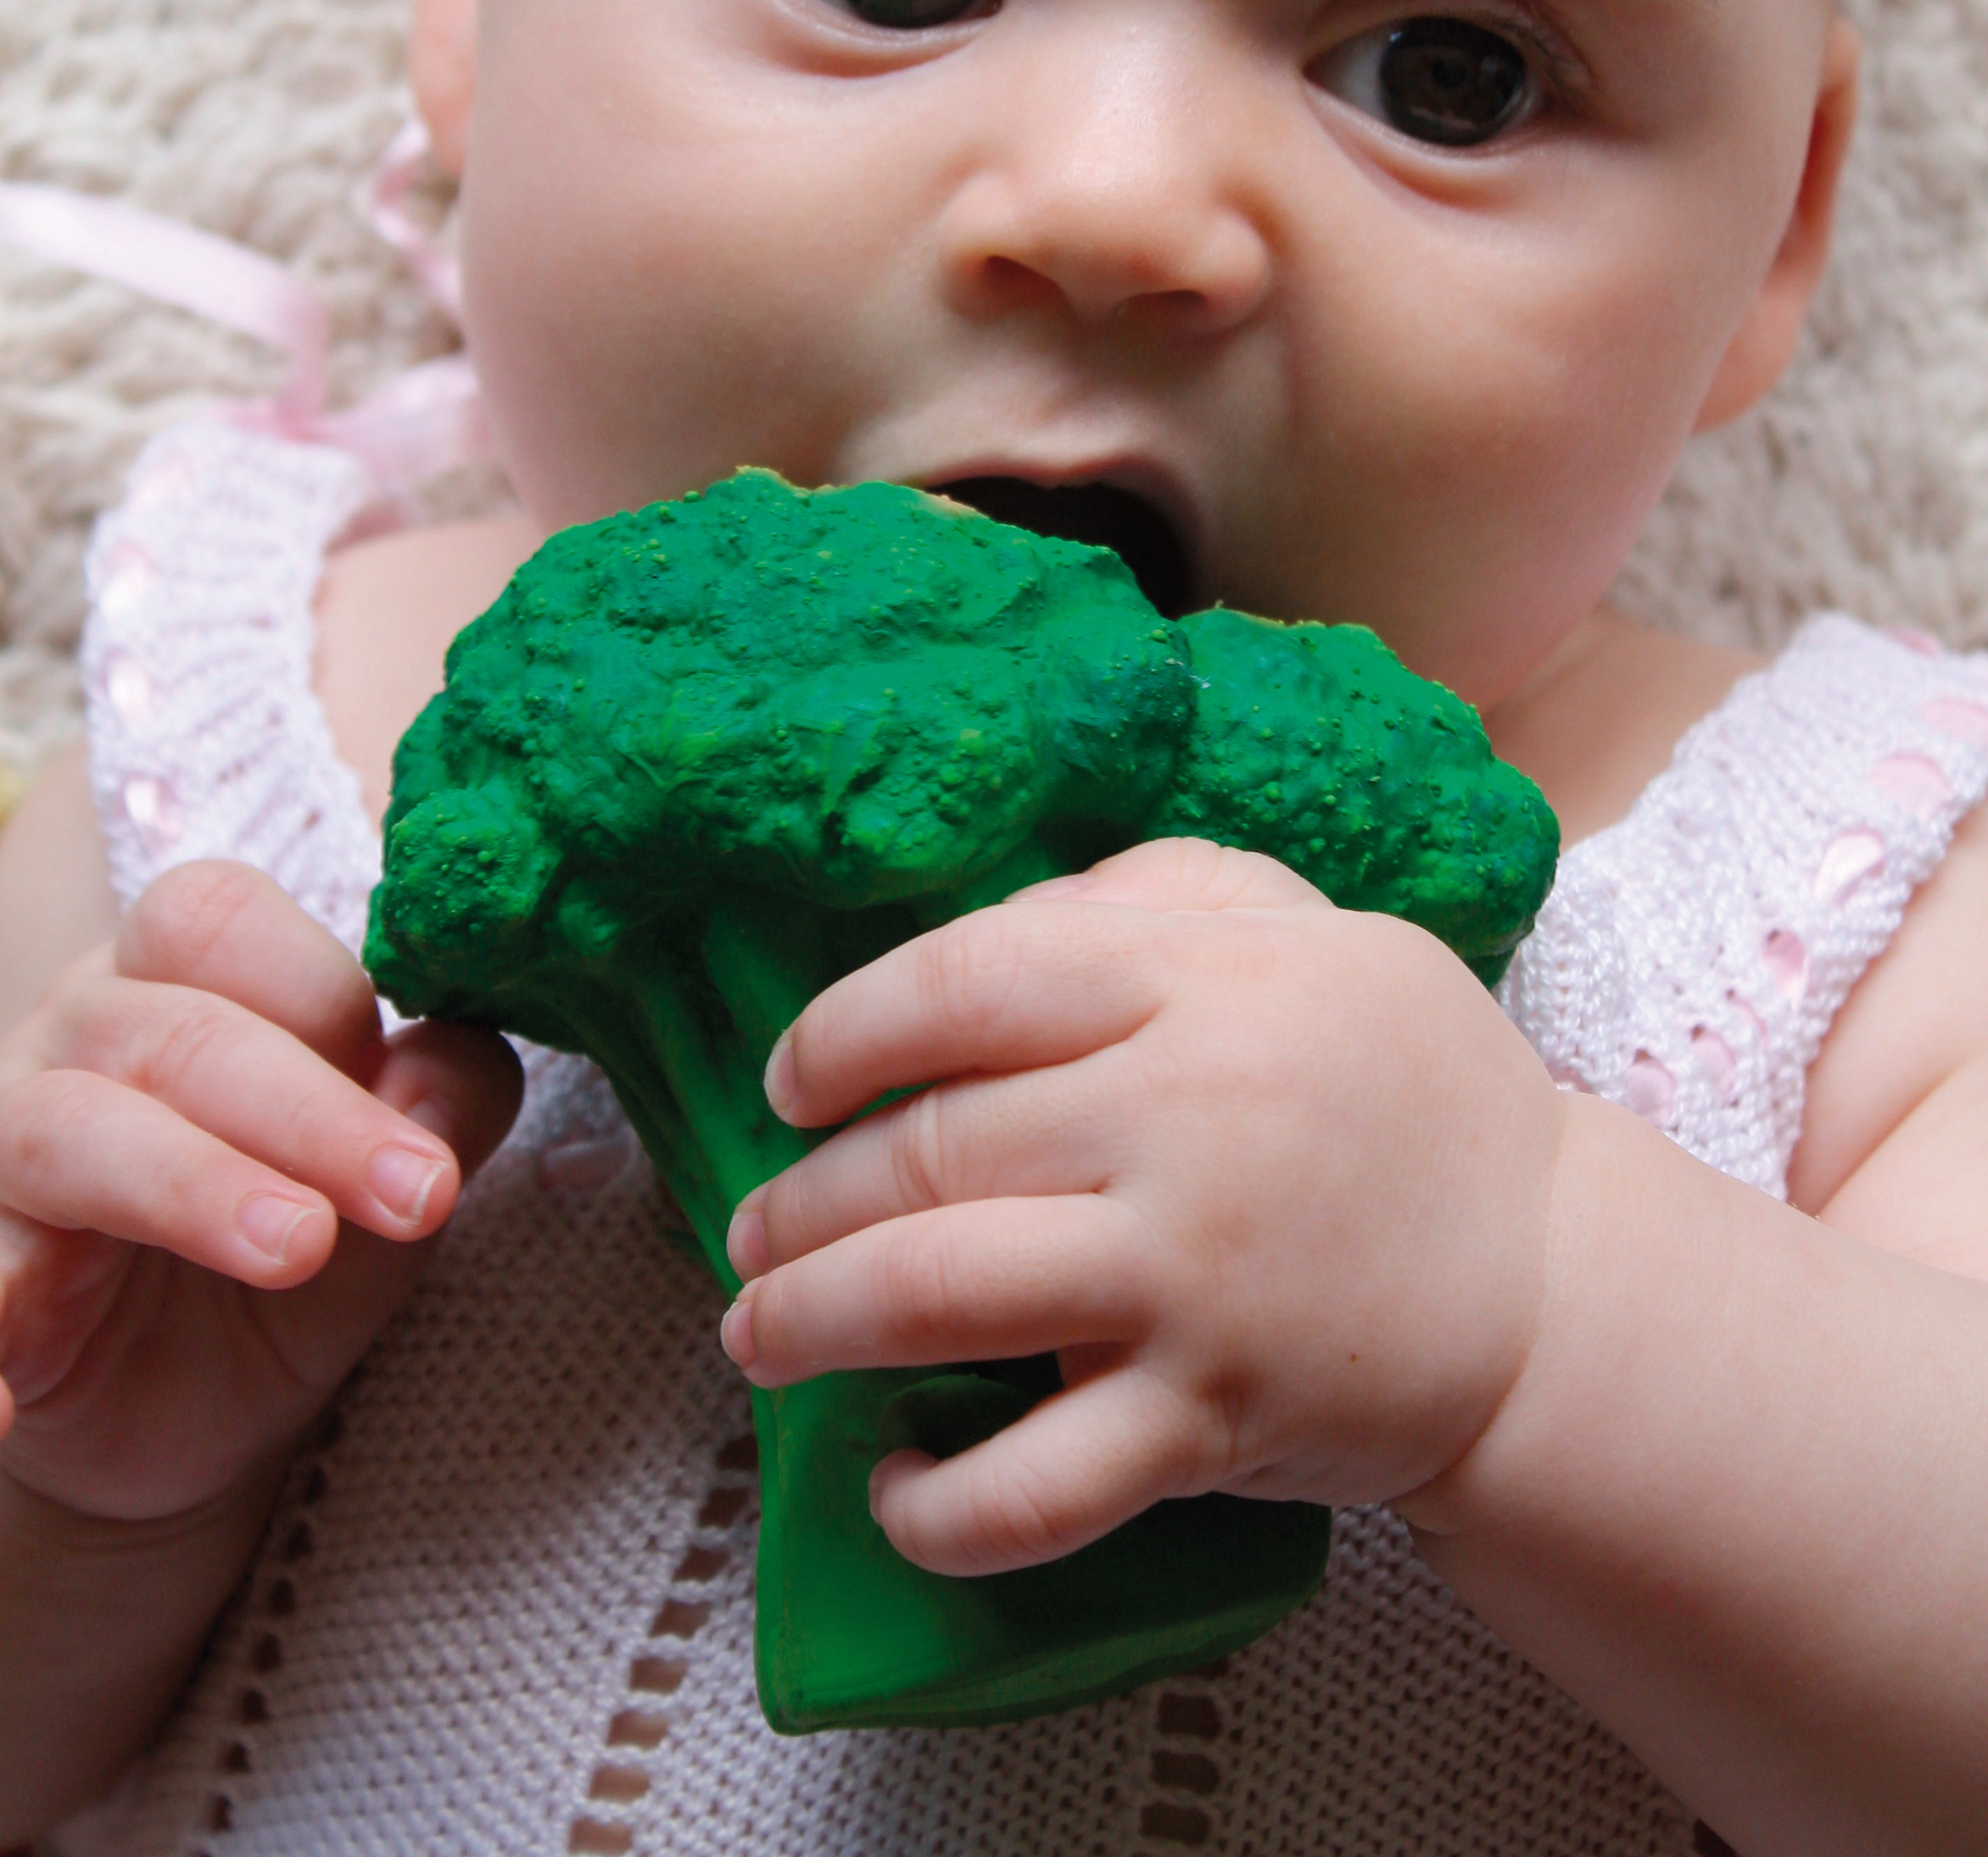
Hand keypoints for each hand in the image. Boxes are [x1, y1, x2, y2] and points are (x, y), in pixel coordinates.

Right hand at [0, 858, 520, 1525]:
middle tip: (415, 1196)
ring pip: (72, 1129)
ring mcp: (9, 1141)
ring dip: (192, 1186)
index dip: (330, 993)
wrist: (179, 1415)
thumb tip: (450, 1080)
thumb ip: (439, 1103)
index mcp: (178, 975)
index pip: (223, 921)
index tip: (422, 1113)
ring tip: (298, 1249)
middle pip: (174, 1030)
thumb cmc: (286, 1247)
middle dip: (310, 1111)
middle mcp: (79, 1035)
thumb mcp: (389, 1182)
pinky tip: (20, 1401)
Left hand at [720, 839, 1567, 1576]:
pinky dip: (940, 1501)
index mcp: (1198, 979)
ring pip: (942, 1297)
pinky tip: (890, 1487)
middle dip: (800, 1199)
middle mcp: (1184, 1117)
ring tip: (757, 1335)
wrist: (1554, 1274)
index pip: (964, 981)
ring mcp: (1195, 1276)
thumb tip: (981, 935)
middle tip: (747, 1231)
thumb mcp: (1301, 926)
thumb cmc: (1401, 1079)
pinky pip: (1039, 1484)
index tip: (789, 1081)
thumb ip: (1144, 899)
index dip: (842, 1031)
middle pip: (929, 1148)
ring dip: (812, 1322)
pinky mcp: (1214, 1417)